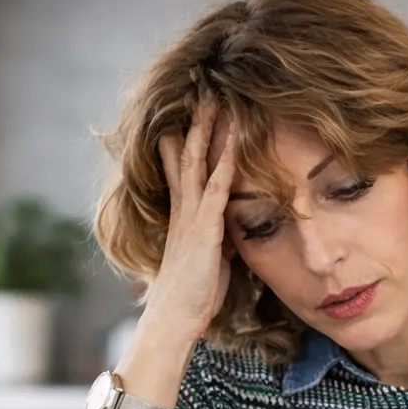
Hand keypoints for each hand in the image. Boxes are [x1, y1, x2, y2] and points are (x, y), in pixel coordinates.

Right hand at [144, 91, 238, 343]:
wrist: (173, 320)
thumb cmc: (191, 294)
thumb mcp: (209, 258)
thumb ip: (217, 237)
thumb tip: (231, 230)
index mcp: (183, 213)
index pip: (183, 165)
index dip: (189, 136)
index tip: (197, 109)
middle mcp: (183, 208)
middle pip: (187, 153)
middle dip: (197, 121)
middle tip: (204, 87)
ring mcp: (192, 216)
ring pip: (198, 161)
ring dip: (208, 129)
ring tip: (215, 98)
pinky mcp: (204, 229)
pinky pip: (216, 188)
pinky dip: (225, 161)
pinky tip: (234, 139)